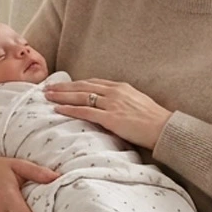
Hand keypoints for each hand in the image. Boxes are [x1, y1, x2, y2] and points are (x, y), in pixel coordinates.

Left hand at [43, 79, 171, 149]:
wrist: (165, 128)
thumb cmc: (155, 120)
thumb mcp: (138, 104)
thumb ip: (123, 103)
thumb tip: (113, 109)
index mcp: (121, 87)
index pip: (93, 82)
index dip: (76, 83)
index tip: (64, 85)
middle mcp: (114, 92)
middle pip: (82, 86)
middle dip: (63, 87)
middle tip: (47, 88)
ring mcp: (112, 104)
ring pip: (80, 96)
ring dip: (61, 96)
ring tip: (47, 96)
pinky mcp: (110, 117)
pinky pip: (85, 112)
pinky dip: (70, 109)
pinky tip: (58, 109)